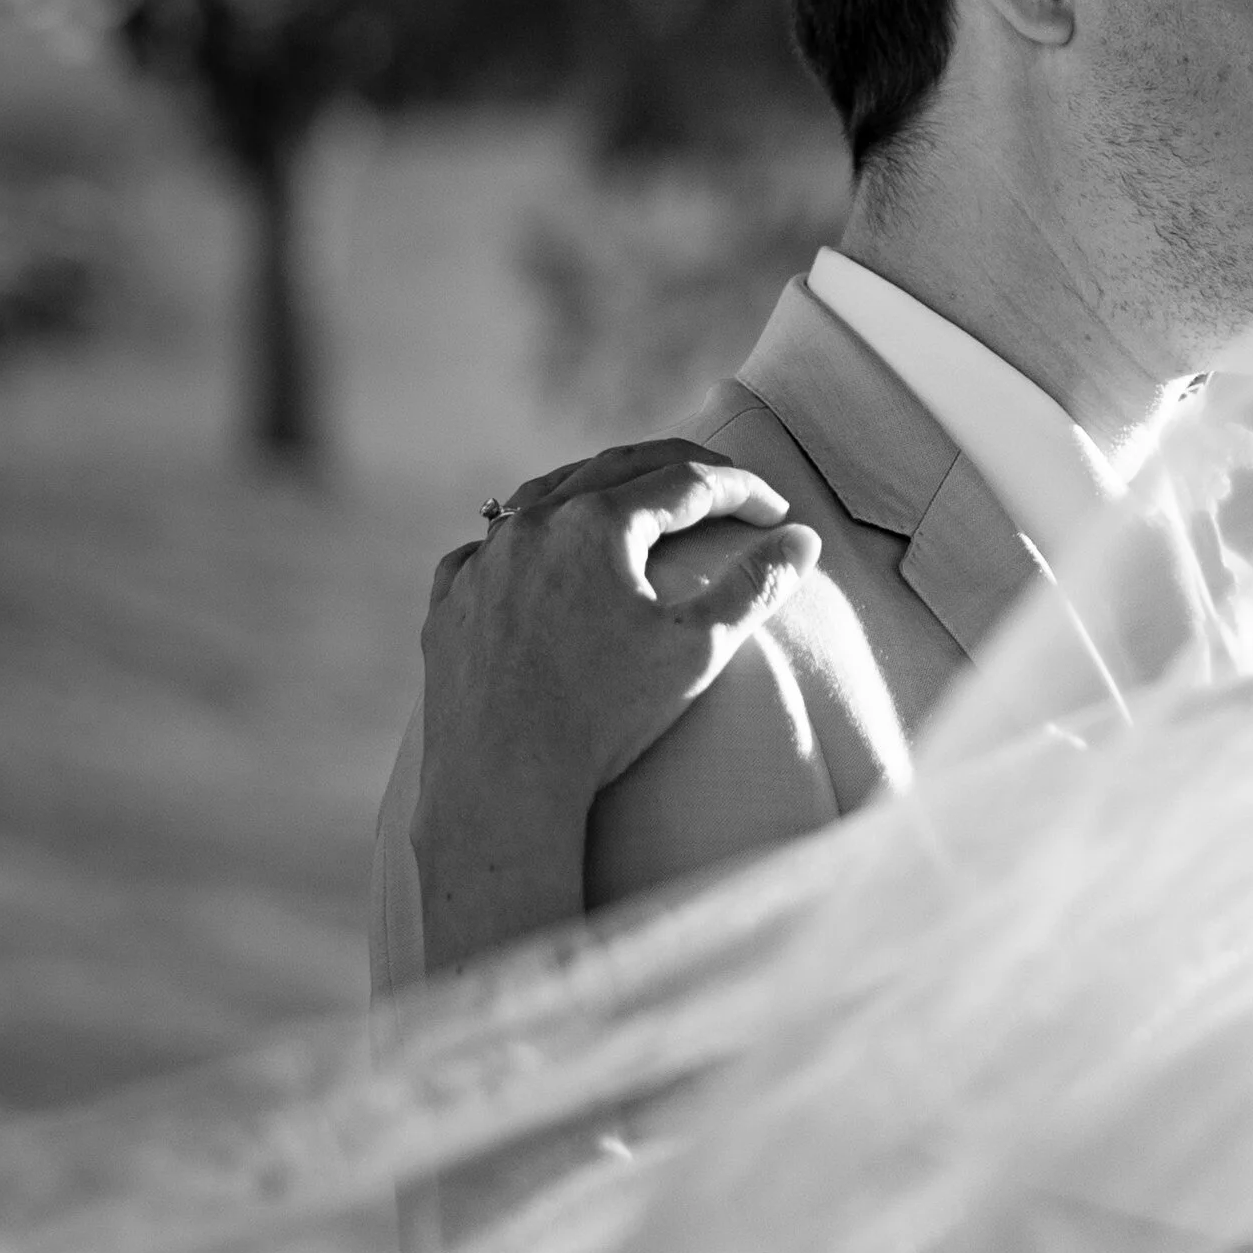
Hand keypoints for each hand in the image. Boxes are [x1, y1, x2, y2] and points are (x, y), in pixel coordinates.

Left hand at [409, 440, 818, 970]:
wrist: (502, 784)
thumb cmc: (606, 718)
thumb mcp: (699, 649)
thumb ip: (756, 586)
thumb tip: (804, 540)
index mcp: (596, 523)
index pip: (686, 484)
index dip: (741, 491)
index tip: (777, 512)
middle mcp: (532, 524)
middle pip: (616, 469)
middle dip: (678, 471)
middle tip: (725, 487)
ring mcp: (482, 561)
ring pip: (544, 496)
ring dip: (599, 490)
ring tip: (636, 502)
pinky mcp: (449, 603)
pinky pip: (488, 549)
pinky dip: (527, 540)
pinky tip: (539, 556)